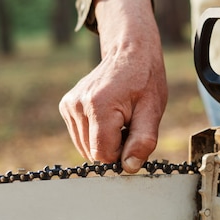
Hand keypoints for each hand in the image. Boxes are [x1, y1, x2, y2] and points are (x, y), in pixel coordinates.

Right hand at [59, 0, 166, 172]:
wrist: (130, 52)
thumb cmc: (145, 80)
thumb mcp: (152, 111)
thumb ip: (142, 141)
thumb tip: (129, 167)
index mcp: (98, 106)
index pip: (103, 154)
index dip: (121, 154)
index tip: (133, 135)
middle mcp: (78, 105)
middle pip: (92, 153)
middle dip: (113, 147)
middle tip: (128, 124)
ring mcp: (69, 105)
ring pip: (85, 147)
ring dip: (103, 141)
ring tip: (118, 119)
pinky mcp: (66, 106)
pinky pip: (80, 136)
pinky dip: (95, 134)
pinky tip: (107, 116)